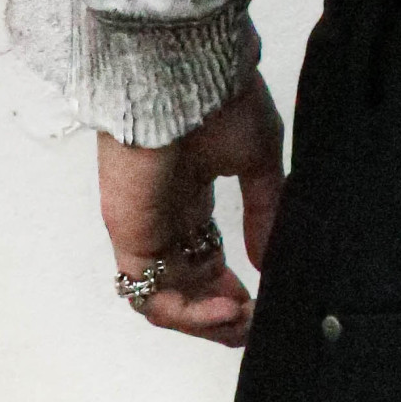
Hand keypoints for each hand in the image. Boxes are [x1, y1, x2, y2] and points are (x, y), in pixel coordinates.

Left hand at [97, 75, 285, 348]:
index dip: (229, 290)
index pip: (204, 261)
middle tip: (253, 326)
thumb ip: (264, 208)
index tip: (259, 306)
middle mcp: (165, 218)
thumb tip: (269, 260)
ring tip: (240, 322)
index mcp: (192, 195)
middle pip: (185, 288)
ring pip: (166, 299)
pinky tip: (224, 310)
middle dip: (219, 315)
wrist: (185, 76)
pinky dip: (186, 313)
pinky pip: (150, 293)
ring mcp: (145, 228)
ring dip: (204, 321)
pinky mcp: (131, 235)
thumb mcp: (258, 156)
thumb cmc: (220, 100)